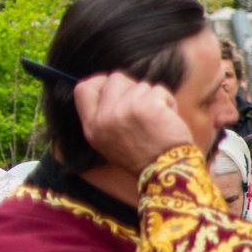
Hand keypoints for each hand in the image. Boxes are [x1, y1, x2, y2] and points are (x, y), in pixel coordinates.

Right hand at [73, 72, 192, 174]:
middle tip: (143, 106)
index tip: (116, 87)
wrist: (165, 172)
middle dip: (132, 87)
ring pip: (140, 84)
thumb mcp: (109, 142)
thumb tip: (110, 88)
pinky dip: (168, 101)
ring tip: (156, 120)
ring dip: (152, 98)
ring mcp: (124, 110)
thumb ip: (104, 117)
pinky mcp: (146, 106)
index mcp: (92, 127)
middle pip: (115, 79)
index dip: (100, 81)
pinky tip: (168, 119)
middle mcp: (104, 118)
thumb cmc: (144, 156)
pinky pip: (159, 90)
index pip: (83, 89)